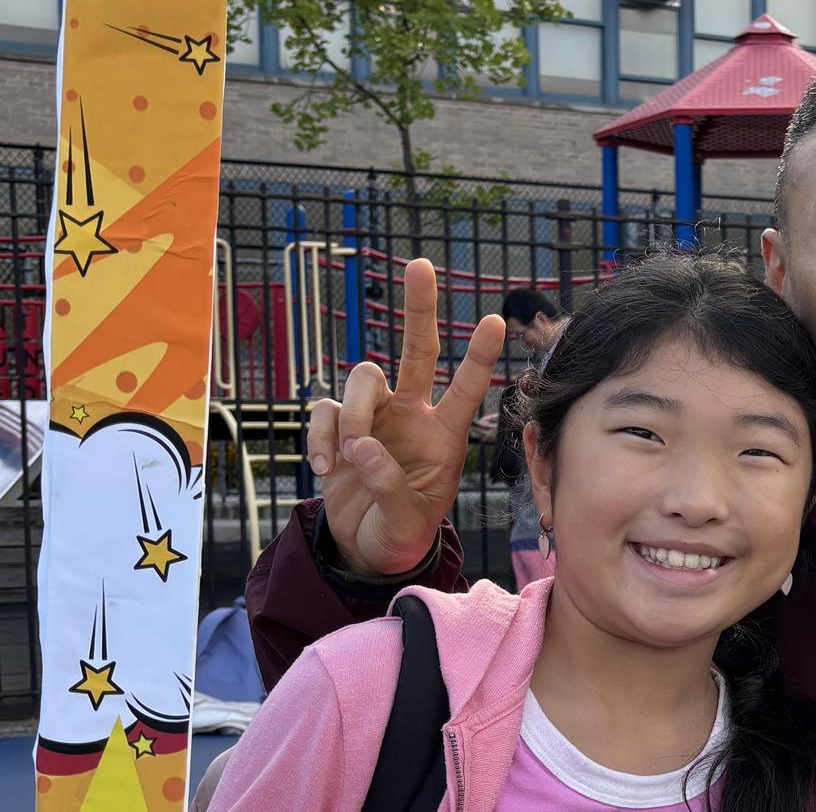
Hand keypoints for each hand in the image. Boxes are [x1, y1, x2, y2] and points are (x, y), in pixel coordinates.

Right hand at [306, 259, 504, 575]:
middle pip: (417, 349)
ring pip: (364, 377)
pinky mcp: (337, 427)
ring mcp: (375, 417)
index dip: (479, 356)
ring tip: (351, 455)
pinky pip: (323, 410)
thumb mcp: (408, 522)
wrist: (367, 549)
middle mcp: (412, 414)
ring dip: (352, 413)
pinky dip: (319, 437)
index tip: (496, 320)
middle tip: (420, 265)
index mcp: (444, 435)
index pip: (468, 389)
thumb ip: (390, 489)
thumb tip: (362, 447)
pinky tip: (325, 467)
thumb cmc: (402, 532)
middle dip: (419, 308)